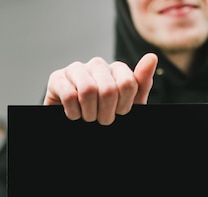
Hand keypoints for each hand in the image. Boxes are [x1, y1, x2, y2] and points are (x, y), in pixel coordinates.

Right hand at [43, 52, 157, 124]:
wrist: (77, 129)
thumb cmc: (103, 115)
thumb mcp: (127, 106)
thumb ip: (141, 84)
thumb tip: (151, 57)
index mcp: (115, 69)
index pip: (128, 83)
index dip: (124, 106)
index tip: (118, 115)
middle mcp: (96, 65)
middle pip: (108, 88)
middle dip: (106, 113)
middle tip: (101, 121)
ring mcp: (75, 69)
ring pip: (88, 90)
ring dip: (89, 113)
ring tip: (87, 118)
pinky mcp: (56, 79)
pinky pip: (69, 95)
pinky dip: (73, 112)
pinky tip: (73, 115)